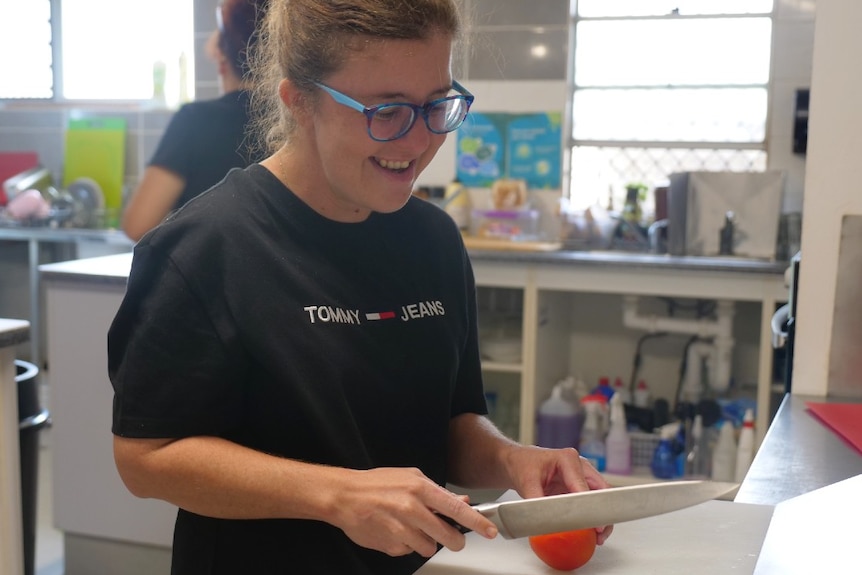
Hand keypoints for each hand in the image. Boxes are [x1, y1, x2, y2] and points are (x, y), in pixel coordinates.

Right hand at [329, 467, 498, 556]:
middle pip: (447, 536)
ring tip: (412, 528)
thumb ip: (437, 492)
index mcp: (420, 488)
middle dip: (454, 541)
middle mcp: (412, 509)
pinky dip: (406, 545)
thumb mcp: (410, 478)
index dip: (476, 522)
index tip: (490, 530)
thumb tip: (461, 502)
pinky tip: (396, 531)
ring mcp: (400, 529)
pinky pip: (408, 552)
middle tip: (454, 539)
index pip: (456, 509)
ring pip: (429, 547)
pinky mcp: (390, 545)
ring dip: (426, 542)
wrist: (344, 496)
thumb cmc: (377, 484)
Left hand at [504, 445, 614, 544]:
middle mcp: (579, 466)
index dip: (590, 506)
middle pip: (600, 490)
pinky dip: (592, 516)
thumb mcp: (526, 482)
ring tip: (598, 536)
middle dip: (602, 513)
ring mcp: (581, 476)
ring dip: (600, 516)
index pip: (584, 486)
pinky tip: (590, 531)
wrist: (518, 463)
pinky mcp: (579, 487)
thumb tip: (544, 519)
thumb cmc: (523, 465)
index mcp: (567, 459)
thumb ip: (536, 500)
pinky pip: (591, 502)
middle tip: (599, 532)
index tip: (594, 524)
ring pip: (600, 497)